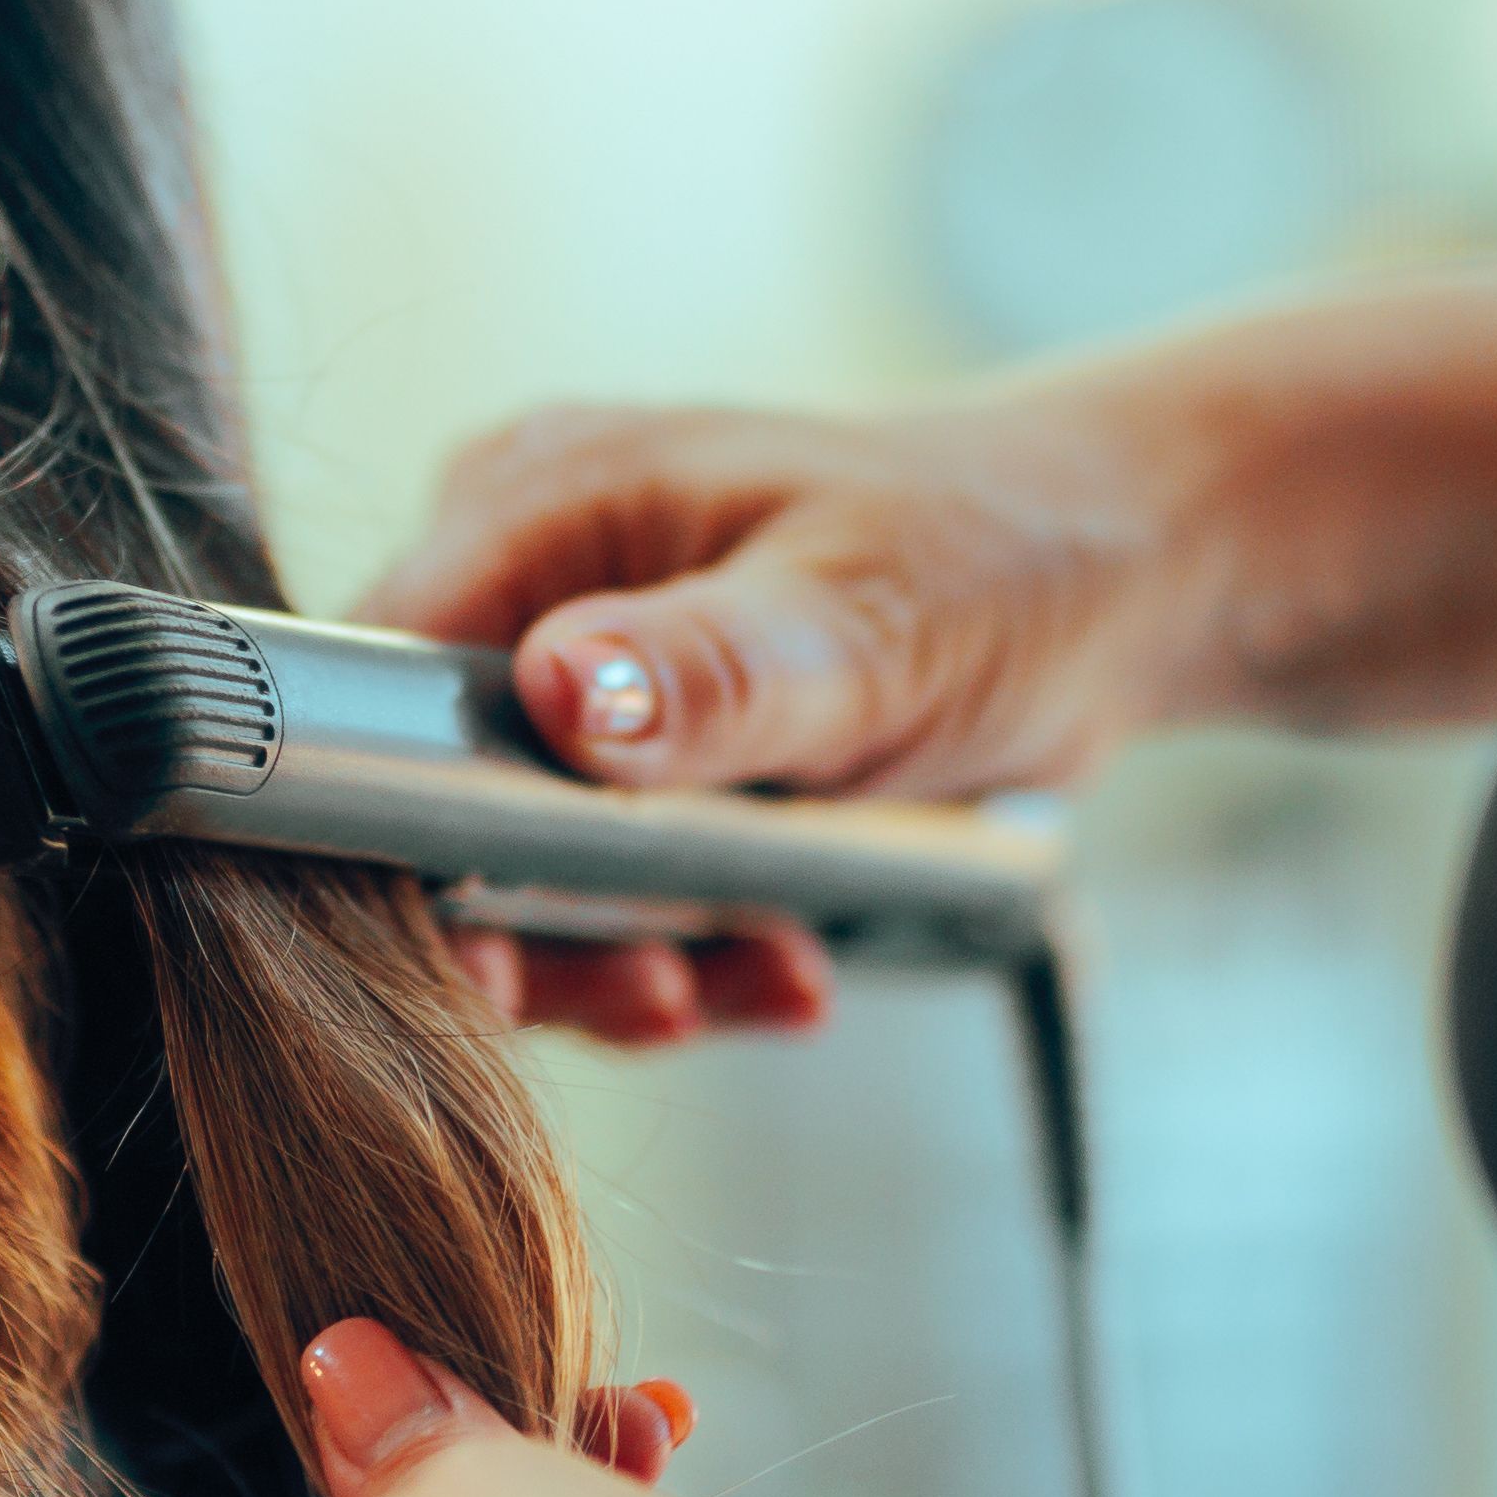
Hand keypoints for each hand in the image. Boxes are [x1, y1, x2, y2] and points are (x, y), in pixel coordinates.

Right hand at [371, 381, 1179, 1047]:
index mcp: (542, 498)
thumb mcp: (867, 622)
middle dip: (541, 925)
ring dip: (625, 951)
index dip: (399, 833)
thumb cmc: (1000, 560)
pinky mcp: (633, 744)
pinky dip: (682, 937)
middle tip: (661, 997)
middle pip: (437, 791)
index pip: (383, 682)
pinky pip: (601, 873)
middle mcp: (527, 572)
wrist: (1113, 579)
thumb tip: (560, 695)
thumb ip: (713, 670)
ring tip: (759, 982)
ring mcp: (576, 662)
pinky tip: (783, 966)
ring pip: (516, 856)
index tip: (487, 961)